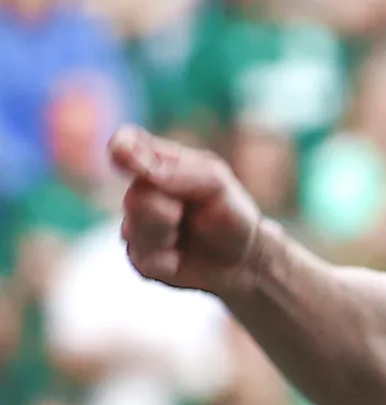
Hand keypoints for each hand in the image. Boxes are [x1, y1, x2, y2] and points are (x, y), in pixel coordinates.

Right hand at [109, 126, 265, 295]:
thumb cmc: (230, 213)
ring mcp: (135, 225)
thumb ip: (183, 172)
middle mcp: (140, 192)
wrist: (243, 258)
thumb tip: (148, 174)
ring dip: (171, 233)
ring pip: (137, 228)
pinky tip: (181, 256)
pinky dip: (171, 260)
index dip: (122, 148)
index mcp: (157, 163)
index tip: (123, 150)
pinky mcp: (139, 258)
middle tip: (191, 212)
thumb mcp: (217, 185)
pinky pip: (146, 258)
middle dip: (171, 206)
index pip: (126, 144)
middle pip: (137, 195)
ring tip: (186, 233)